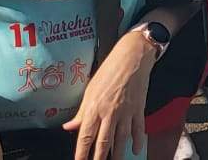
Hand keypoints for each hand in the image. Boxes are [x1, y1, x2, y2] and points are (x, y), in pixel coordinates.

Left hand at [64, 31, 156, 159]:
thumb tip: (68, 126)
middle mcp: (110, 112)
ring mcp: (126, 111)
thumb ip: (81, 112)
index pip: (86, 135)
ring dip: (117, 153)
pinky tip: (135, 149)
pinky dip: (137, 140)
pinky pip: (138, 128)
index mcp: (94, 107)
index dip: (82, 152)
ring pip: (121, 138)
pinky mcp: (139, 108)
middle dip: (99, 157)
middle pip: (103, 141)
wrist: (132, 58)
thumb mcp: (90, 90)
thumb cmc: (110, 71)